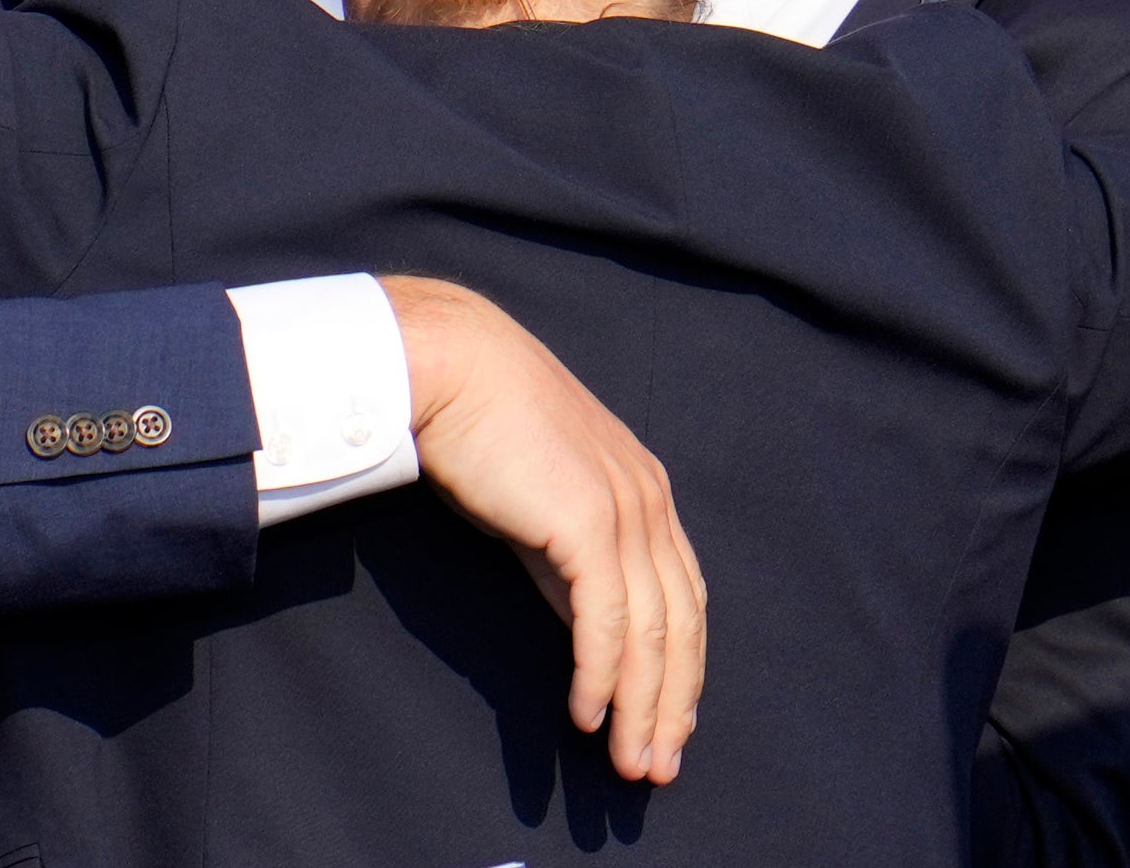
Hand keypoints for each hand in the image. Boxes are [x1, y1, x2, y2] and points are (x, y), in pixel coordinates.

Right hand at [384, 275, 703, 784]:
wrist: (448, 365)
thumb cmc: (478, 421)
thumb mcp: (538, 497)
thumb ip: (567, 555)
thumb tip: (582, 619)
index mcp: (644, 490)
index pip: (682, 595)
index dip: (681, 665)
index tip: (670, 719)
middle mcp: (649, 501)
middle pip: (681, 623)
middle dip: (673, 702)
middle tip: (658, 764)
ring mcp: (625, 511)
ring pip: (651, 633)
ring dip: (642, 706)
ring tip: (629, 761)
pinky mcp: (588, 524)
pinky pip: (605, 621)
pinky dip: (601, 675)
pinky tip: (587, 715)